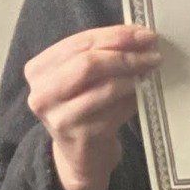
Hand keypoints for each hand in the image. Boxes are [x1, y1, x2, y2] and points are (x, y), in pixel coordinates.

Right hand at [23, 24, 161, 189]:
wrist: (80, 156)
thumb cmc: (83, 108)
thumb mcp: (79, 78)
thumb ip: (97, 54)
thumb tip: (137, 34)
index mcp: (38, 70)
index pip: (80, 42)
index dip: (115, 35)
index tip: (144, 33)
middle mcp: (42, 94)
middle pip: (89, 63)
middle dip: (126, 55)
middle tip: (152, 53)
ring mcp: (60, 117)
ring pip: (106, 87)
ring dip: (134, 76)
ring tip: (150, 71)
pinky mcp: (82, 136)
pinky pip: (117, 110)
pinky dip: (134, 99)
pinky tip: (144, 93)